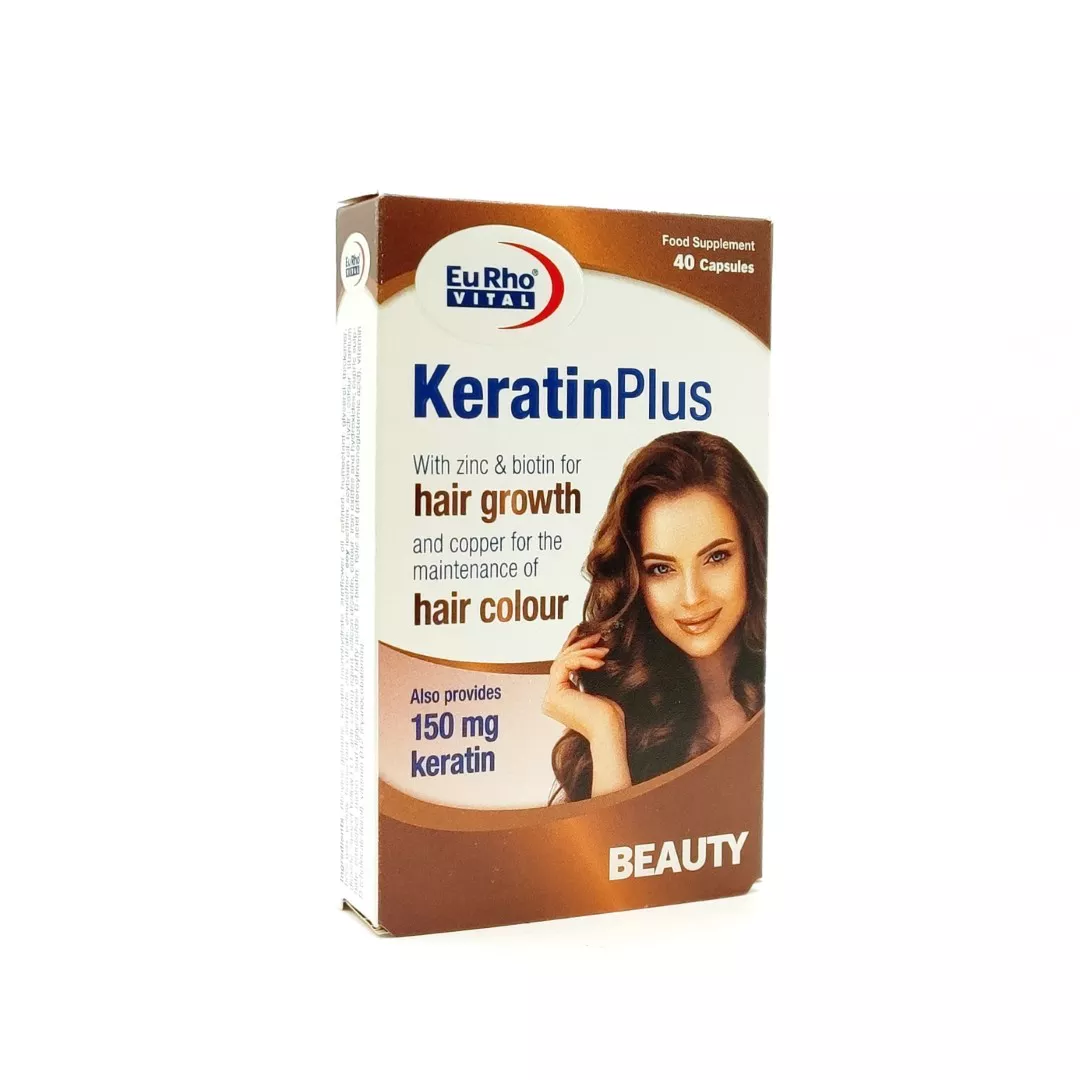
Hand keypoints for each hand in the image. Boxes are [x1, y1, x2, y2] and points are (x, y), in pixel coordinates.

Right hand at [542, 630, 624, 745]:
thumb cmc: (608, 717)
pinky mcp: (555, 693)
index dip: (575, 648)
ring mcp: (551, 696)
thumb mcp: (595, 690)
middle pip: (561, 660)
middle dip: (580, 646)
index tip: (592, 638)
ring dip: (584, 652)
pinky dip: (582, 660)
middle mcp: (551, 698)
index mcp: (558, 698)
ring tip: (603, 651)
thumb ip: (584, 677)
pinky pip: (565, 665)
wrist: (609, 731)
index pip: (563, 666)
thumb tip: (586, 658)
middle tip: (598, 637)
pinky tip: (598, 662)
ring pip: (562, 660)